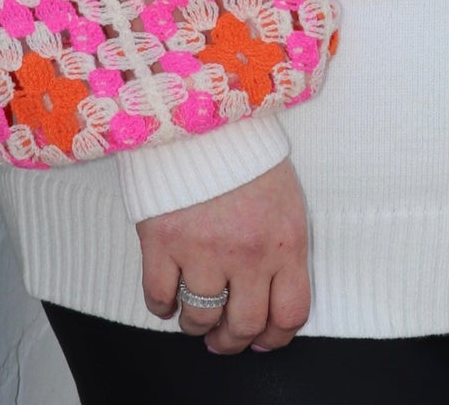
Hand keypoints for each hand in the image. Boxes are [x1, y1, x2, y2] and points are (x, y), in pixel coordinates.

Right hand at [137, 156, 310, 354]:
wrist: (202, 110)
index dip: (275, 337)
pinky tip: (168, 296)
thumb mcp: (285, 196)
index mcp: (285, 240)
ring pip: (199, 319)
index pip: (290, 313)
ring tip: (195, 313)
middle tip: (223, 336)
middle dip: (232, 339)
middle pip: (244, 325)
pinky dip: (162, 306)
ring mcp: (202, 249)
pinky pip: (158, 299)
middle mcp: (247, 253)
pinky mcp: (162, 241)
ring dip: (197, 324)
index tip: (263, 339)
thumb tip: (274, 294)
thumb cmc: (247, 150)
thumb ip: (282, 246)